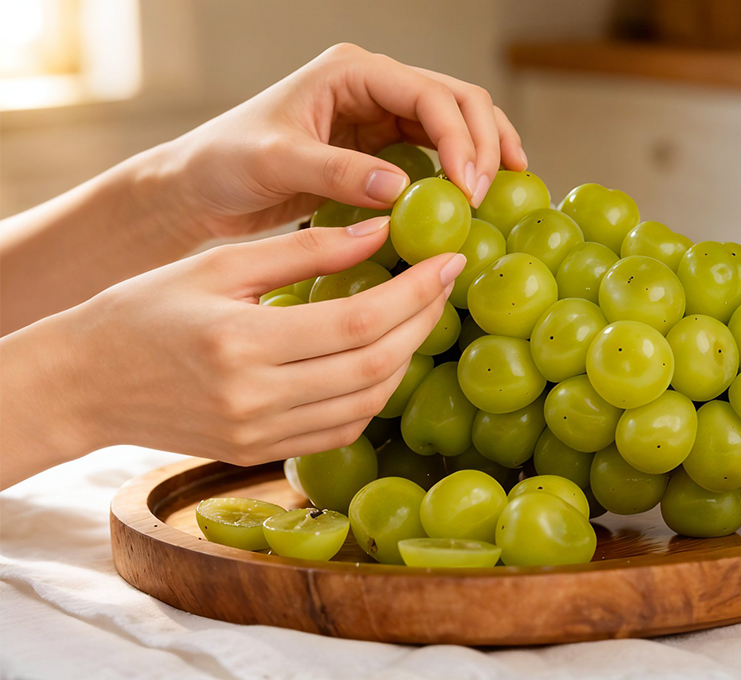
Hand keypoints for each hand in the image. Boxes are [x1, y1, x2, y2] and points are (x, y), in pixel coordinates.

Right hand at [0, 218, 465, 483]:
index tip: (451, 259)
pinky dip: (375, 395)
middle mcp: (257, 399)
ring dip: (407, 358)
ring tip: (422, 314)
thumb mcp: (219, 264)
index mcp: (243, 343)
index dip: (417, 291)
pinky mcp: (260, 453)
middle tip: (447, 282)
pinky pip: (341, 430)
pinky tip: (385, 359)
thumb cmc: (144, 310)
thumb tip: (381, 231)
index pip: (361, 321)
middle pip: (376, 365)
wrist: (87, 382)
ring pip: (367, 403)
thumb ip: (304, 249)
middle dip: (423, 320)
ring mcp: (261, 434)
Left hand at [153, 43, 526, 242]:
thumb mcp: (277, 162)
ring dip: (482, 153)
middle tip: (486, 195)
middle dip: (482, 142)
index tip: (468, 188)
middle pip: (456, 100)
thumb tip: (402, 191)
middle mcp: (373, 86)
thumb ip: (338, 172)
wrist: (199, 186)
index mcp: (351, 71)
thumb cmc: (225, 161)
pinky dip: (459, 172)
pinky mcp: (378, 148)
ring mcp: (379, 115)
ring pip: (454, 123)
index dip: (460, 138)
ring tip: (501, 191)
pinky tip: (473, 198)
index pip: (428, 94)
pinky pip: (434, 153)